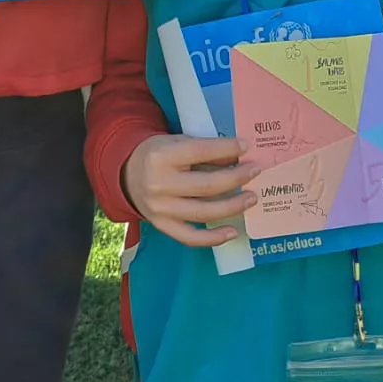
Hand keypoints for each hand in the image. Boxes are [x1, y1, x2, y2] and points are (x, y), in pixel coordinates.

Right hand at [122, 134, 258, 247]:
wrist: (126, 175)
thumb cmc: (158, 155)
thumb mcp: (177, 143)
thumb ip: (204, 151)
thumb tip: (238, 157)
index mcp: (161, 156)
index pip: (200, 152)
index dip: (226, 149)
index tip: (246, 146)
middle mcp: (159, 184)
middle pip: (207, 185)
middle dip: (236, 178)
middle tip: (255, 171)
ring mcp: (160, 209)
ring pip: (203, 212)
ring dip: (232, 206)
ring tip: (252, 198)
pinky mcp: (162, 226)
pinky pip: (190, 237)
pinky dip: (213, 238)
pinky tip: (232, 232)